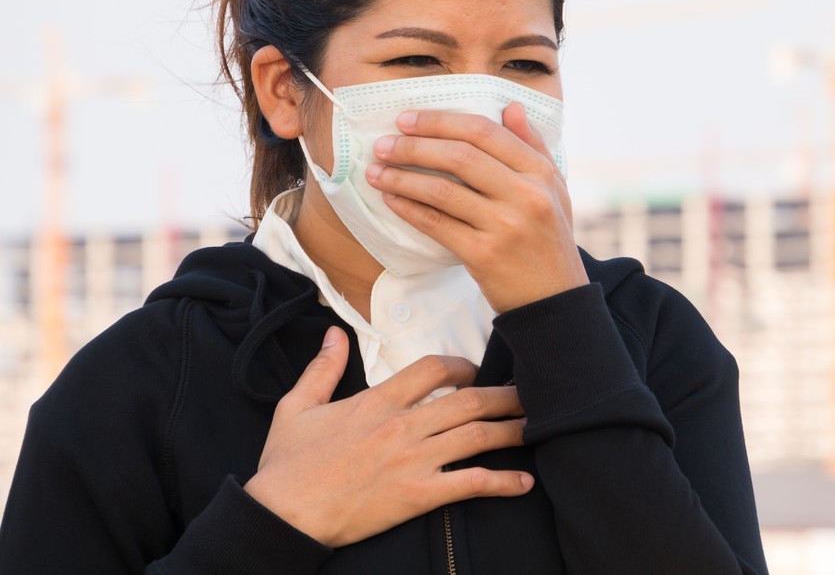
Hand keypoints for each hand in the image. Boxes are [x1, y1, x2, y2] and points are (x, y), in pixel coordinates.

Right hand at [244, 327, 531, 547]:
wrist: (281, 516)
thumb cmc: (286, 466)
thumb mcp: (295, 407)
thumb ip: (321, 368)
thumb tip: (333, 333)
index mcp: (376, 401)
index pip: (434, 369)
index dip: (462, 366)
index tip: (475, 372)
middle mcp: (402, 426)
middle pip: (469, 401)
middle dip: (504, 395)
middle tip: (528, 394)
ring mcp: (412, 461)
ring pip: (476, 436)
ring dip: (512, 430)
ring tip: (536, 427)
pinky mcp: (416, 496)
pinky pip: (469, 484)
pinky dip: (501, 482)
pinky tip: (523, 482)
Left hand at [365, 103, 587, 312]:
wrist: (555, 300)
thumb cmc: (550, 240)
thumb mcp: (555, 189)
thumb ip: (533, 146)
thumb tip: (509, 107)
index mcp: (541, 172)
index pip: (486, 132)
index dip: (441, 121)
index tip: (408, 119)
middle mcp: (525, 195)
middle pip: (460, 156)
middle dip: (414, 146)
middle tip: (384, 143)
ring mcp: (504, 226)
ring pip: (442, 190)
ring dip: (402, 177)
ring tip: (376, 171)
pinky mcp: (483, 255)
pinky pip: (436, 224)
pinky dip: (408, 209)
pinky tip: (390, 200)